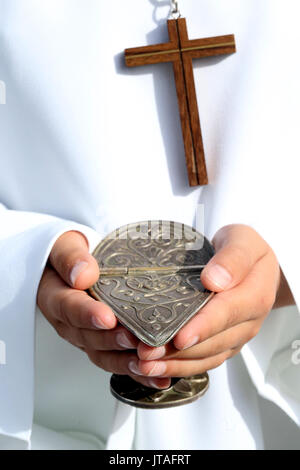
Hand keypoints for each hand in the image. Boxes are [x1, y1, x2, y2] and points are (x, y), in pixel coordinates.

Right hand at [37, 231, 170, 389]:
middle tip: (134, 339)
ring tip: (148, 363)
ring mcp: (86, 336)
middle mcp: (69, 323)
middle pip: (88, 337)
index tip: (107, 318)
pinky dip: (138, 373)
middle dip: (112, 341)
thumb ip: (70, 257)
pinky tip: (159, 378)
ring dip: (126, 362)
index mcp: (55, 297)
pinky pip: (118, 361)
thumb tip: (83, 275)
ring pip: (103, 355)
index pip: (68, 308)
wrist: (75, 265)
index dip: (88, 315)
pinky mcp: (103, 345)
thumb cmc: (71, 254)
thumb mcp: (64, 245)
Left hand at [134, 225, 282, 378]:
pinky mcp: (223, 344)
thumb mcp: (242, 241)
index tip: (179, 337)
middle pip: (213, 342)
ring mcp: (235, 336)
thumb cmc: (244, 248)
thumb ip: (232, 258)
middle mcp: (248, 322)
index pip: (227, 313)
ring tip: (144, 364)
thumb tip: (215, 280)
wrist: (253, 264)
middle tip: (147, 352)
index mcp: (255, 295)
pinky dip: (179, 367)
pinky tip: (155, 368)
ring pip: (206, 357)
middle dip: (179, 351)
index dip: (202, 326)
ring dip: (174, 363)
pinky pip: (203, 361)